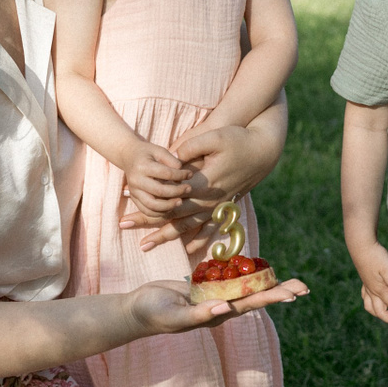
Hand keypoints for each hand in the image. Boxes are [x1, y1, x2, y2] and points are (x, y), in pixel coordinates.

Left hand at [121, 125, 277, 250]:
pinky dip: (197, 240)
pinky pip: (210, 229)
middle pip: (173, 219)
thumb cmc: (238, 139)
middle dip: (147, 225)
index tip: (126, 212)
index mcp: (203, 184)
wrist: (264, 150)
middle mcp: (210, 201)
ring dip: (166, 236)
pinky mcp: (225, 206)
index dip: (145, 208)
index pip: (168, 203)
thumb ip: (191, 146)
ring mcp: (218, 206)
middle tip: (124, 228)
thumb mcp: (215, 136)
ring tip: (145, 246)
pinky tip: (187, 249)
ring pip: (188, 227)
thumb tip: (171, 156)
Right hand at [122, 143, 194, 213]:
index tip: (190, 174)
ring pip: (152, 206)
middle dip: (177, 192)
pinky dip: (160, 213)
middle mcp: (136, 180)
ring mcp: (133, 191)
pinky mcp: (134, 199)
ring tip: (180, 201)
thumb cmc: (148, 153)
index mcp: (142, 166)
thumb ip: (172, 161)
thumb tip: (182, 176)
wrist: (128, 156)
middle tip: (188, 189)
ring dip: (169, 206)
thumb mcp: (160, 151)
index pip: (166, 173)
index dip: (181, 175)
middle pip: (159, 191)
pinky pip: (147, 211)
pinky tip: (170, 207)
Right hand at [126, 277, 309, 336]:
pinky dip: (244, 273)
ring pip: (245, 288)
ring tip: (289, 281)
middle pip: (255, 297)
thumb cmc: (153, 314)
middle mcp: (220, 307)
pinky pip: (228, 278)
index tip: (293, 294)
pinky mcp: (204, 287)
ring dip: (266, 283)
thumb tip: (226, 310)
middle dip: (279, 291)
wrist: (137, 310)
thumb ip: (199, 314)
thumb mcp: (175, 316)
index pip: (250, 304)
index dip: (272, 297)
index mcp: (217, 315)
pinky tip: (258, 269)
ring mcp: (213, 296)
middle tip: (305, 287)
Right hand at [348, 239, 387, 328]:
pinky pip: (366, 299)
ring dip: (380, 315)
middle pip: (381, 313)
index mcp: (379, 290)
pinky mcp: (365, 283)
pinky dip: (372, 305)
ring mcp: (367, 288)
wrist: (362, 247)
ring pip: (371, 308)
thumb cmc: (377, 256)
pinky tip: (376, 302)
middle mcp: (372, 292)